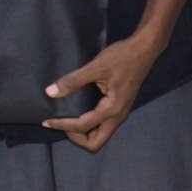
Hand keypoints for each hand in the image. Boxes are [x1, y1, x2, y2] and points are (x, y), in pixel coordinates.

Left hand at [41, 34, 162, 150]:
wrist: (145, 48)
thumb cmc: (123, 56)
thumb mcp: (96, 67)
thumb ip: (73, 81)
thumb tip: (51, 92)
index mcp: (113, 109)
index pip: (83, 126)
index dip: (62, 125)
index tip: (47, 121)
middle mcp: (118, 116)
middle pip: (95, 142)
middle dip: (75, 137)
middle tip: (59, 124)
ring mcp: (120, 112)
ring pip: (100, 134)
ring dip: (83, 132)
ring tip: (66, 119)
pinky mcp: (120, 105)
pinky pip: (103, 123)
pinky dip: (89, 123)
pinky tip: (79, 110)